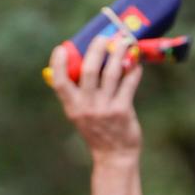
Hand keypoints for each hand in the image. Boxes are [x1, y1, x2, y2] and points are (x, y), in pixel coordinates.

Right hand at [47, 35, 142, 159]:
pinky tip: (136, 62)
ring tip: (125, 42)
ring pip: (112, 72)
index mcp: (72, 107)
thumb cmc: (98, 132)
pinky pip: (129, 83)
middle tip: (103, 37)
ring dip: (119, 53)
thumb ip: (78, 95)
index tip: (61, 48)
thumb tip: (84, 65)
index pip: (59, 81)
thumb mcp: (80, 116)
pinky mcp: (122, 111)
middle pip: (90, 69)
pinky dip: (133, 70)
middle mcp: (87, 106)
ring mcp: (105, 108)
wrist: (114, 157)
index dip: (58, 63)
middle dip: (97, 48)